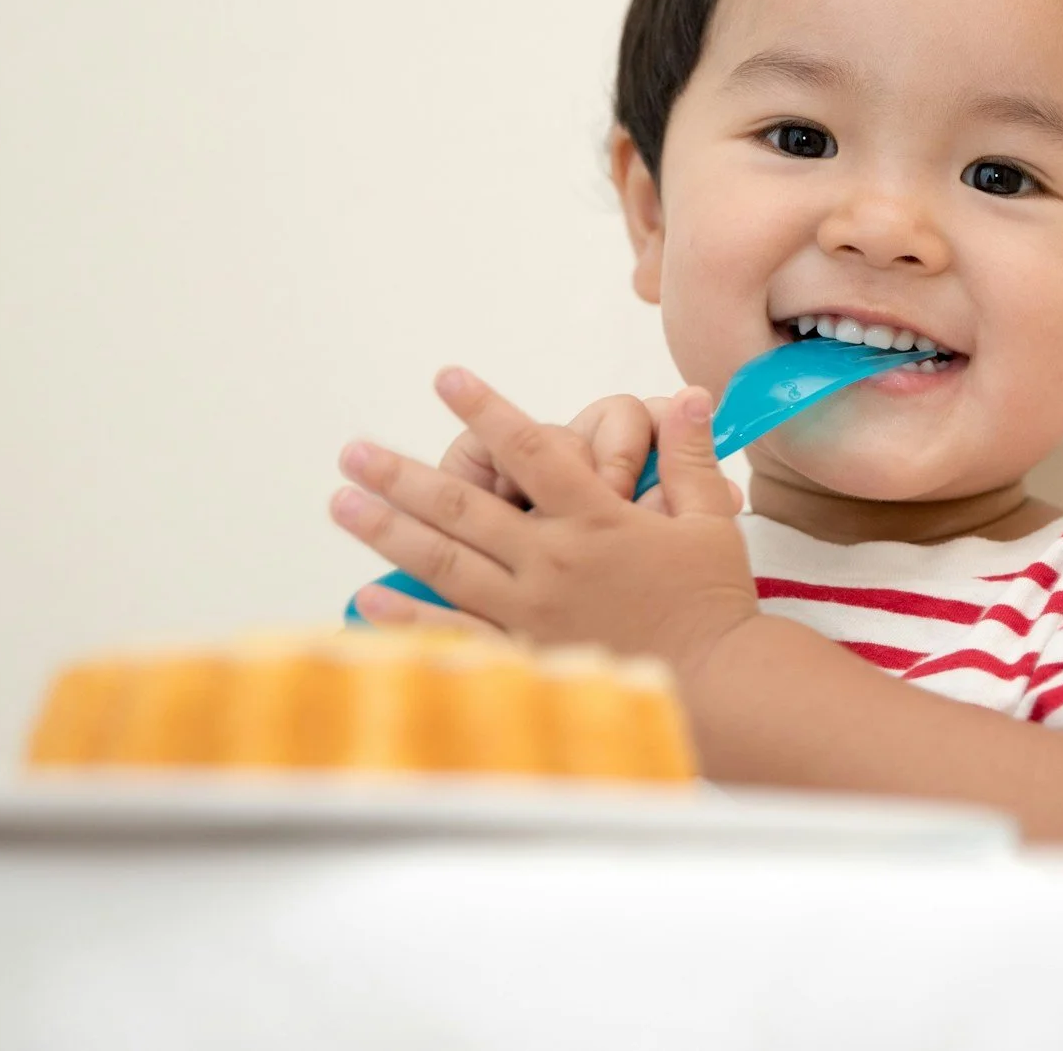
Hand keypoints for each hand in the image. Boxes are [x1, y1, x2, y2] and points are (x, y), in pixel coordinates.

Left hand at [329, 369, 759, 675]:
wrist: (719, 686)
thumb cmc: (714, 602)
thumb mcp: (710, 519)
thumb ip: (688, 455)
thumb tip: (689, 393)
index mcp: (596, 520)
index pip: (531, 450)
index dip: (487, 409)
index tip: (446, 378)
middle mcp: (552, 561)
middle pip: (464, 507)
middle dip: (403, 475)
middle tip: (353, 451)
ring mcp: (532, 612)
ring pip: (446, 564)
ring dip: (389, 531)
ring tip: (343, 504)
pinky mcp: (528, 656)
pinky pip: (457, 634)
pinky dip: (409, 617)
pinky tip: (369, 597)